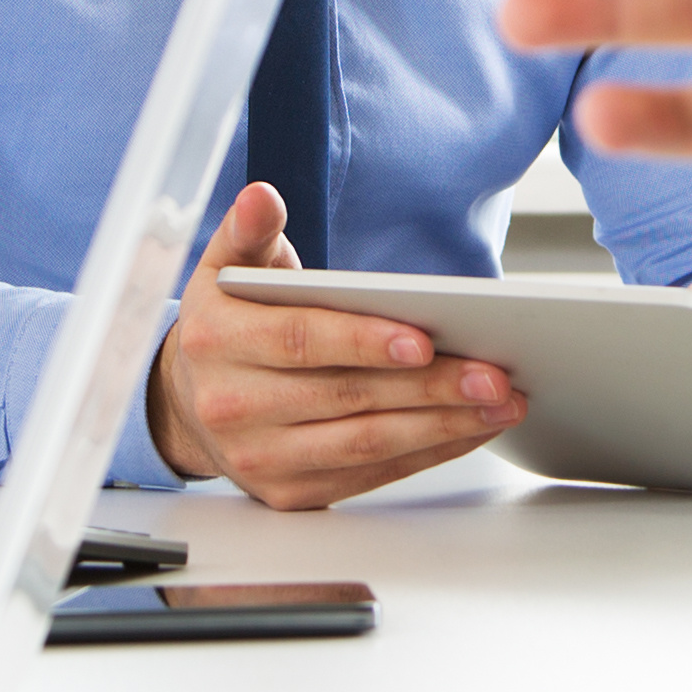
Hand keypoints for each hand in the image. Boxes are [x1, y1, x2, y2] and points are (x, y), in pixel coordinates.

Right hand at [145, 182, 524, 510]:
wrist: (191, 403)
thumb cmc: (229, 326)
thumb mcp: (226, 268)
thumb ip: (249, 230)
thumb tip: (262, 198)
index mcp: (215, 342)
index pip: (298, 341)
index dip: (362, 342)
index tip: (423, 339)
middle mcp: (232, 406)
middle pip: (346, 397)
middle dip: (428, 386)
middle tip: (493, 373)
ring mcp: (260, 458)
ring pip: (366, 444)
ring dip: (443, 425)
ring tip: (499, 401)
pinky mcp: (290, 493)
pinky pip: (372, 474)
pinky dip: (428, 451)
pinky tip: (470, 427)